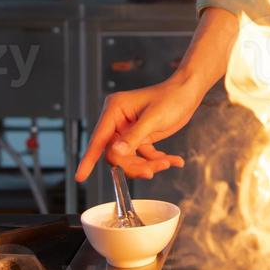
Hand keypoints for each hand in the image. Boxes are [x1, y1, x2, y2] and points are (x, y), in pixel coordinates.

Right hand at [75, 76, 202, 181]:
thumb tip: (114, 153)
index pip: (99, 139)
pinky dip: (157, 160)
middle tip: (152, 171)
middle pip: (116, 154)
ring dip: (148, 164)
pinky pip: (144, 156)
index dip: (89, 159)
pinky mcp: (141, 137)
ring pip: (130, 159)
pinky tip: (173, 160)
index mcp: (115, 110)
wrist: (188, 92)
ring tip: (167, 162)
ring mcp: (129, 130)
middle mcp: (118, 121)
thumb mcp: (153, 118)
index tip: (80, 176)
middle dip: (134, 165)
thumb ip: (133, 137)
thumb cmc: (171, 97)